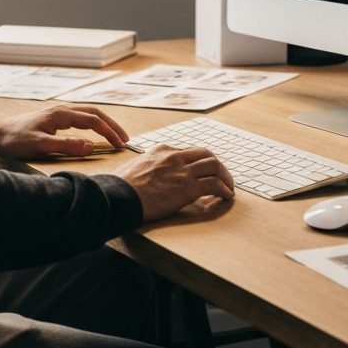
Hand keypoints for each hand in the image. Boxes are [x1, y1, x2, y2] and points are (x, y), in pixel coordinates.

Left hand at [0, 104, 128, 158]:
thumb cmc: (14, 140)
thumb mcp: (39, 146)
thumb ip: (66, 146)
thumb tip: (91, 146)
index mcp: (61, 114)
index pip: (93, 120)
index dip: (109, 132)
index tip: (120, 145)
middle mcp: (62, 110)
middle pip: (95, 113)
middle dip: (112, 125)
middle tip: (125, 139)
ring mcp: (58, 114)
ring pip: (88, 114)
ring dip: (104, 123)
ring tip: (115, 136)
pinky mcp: (54, 120)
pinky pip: (80, 119)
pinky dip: (93, 124)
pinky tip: (95, 133)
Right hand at [115, 145, 234, 221]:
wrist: (119, 196)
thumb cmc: (120, 187)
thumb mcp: (132, 167)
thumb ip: (144, 167)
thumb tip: (141, 174)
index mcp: (161, 151)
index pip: (187, 151)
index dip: (197, 161)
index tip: (201, 171)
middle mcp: (174, 157)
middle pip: (205, 154)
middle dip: (216, 165)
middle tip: (221, 176)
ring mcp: (182, 171)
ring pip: (214, 166)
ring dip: (225, 176)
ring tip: (228, 187)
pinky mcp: (188, 188)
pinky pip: (214, 185)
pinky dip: (224, 190)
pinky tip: (227, 197)